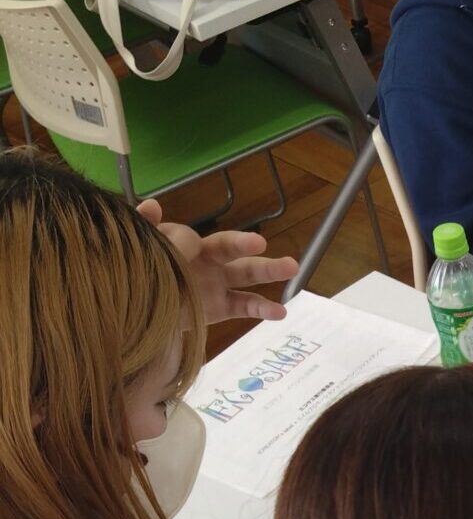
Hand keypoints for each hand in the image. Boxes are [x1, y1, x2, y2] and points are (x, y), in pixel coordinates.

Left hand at [137, 200, 297, 323]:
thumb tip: (153, 204)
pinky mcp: (221, 308)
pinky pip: (245, 305)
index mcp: (182, 244)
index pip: (189, 237)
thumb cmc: (137, 277)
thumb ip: (147, 231)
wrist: (134, 313)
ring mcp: (216, 283)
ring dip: (269, 269)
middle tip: (259, 243)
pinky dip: (264, 308)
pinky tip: (281, 312)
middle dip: (244, 244)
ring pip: (247, 273)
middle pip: (229, 247)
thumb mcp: (139, 252)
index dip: (186, 243)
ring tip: (292, 267)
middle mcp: (204, 259)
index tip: (186, 253)